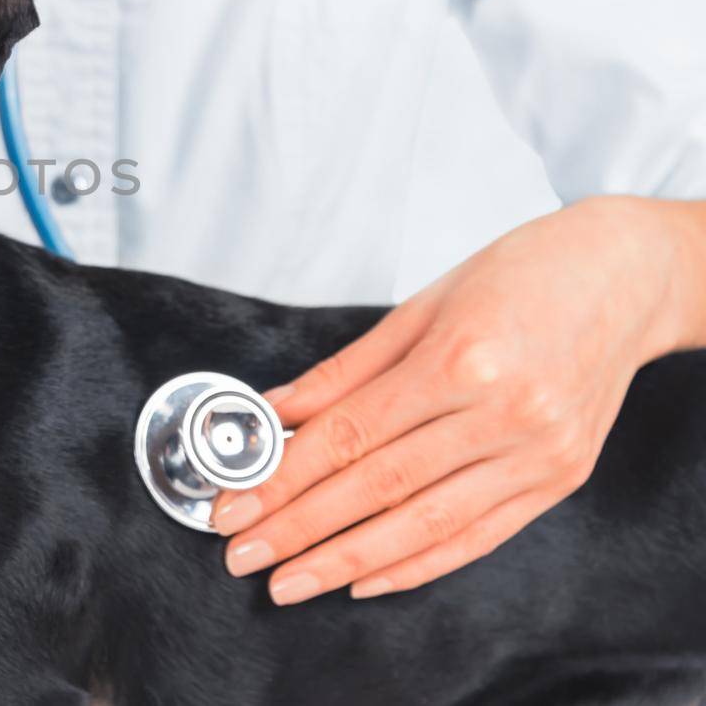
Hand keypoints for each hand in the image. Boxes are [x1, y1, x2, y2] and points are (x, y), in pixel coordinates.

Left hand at [213, 196, 705, 603]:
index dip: (282, 480)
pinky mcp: (560, 480)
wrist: (624, 277)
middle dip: (301, 529)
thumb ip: (344, 370)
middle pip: (380, 487)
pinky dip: (419, 565)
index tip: (233, 506)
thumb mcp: (421, 305)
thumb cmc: (520, 275)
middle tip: (242, 552)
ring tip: (291, 582)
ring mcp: (538, 454)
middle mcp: (503, 413)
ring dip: (348, 562)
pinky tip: (367, 580)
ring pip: (426, 525)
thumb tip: (275, 415)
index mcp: (460, 359)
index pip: (349, 437)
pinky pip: (479, 537)